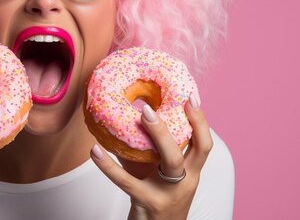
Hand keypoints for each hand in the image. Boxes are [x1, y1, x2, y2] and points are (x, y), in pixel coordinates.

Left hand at [90, 95, 212, 219]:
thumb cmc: (156, 199)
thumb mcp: (158, 173)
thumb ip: (149, 149)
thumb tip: (127, 115)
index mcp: (191, 172)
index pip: (204, 144)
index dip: (200, 121)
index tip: (190, 98)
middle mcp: (186, 181)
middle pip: (194, 150)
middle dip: (177, 124)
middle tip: (153, 105)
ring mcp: (169, 193)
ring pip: (171, 162)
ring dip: (156, 135)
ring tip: (137, 114)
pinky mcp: (148, 203)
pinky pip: (127, 182)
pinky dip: (108, 166)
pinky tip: (94, 151)